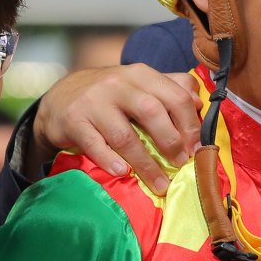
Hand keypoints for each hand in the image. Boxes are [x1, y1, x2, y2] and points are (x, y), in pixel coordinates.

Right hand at [31, 63, 202, 193]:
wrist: (61, 98)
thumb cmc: (109, 96)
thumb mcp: (139, 84)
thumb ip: (170, 88)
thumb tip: (200, 101)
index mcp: (140, 75)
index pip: (174, 96)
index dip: (190, 124)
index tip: (196, 149)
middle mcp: (117, 85)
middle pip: (151, 112)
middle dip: (171, 141)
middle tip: (181, 164)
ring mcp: (93, 103)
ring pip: (124, 135)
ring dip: (145, 164)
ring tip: (160, 184)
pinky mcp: (73, 121)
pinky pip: (95, 145)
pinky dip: (110, 161)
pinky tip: (122, 173)